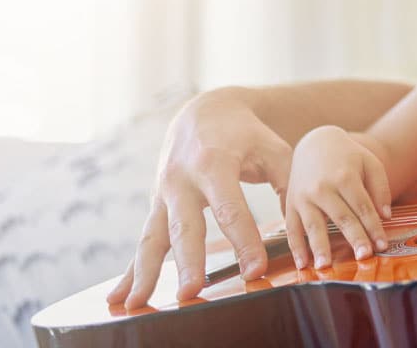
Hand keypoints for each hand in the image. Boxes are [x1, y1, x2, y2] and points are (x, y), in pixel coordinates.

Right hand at [107, 89, 294, 307]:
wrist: (203, 112)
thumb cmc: (246, 134)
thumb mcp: (273, 149)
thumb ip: (288, 186)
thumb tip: (297, 230)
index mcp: (214, 163)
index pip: (231, 210)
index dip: (244, 241)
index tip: (255, 270)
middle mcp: (181, 180)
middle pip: (185, 227)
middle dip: (188, 261)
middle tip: (192, 292)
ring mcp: (163, 194)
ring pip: (152, 237)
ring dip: (145, 273)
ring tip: (137, 304)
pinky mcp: (155, 205)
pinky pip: (142, 241)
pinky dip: (129, 271)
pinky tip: (118, 298)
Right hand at [284, 126, 391, 268]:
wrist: (315, 143)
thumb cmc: (348, 156)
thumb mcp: (370, 163)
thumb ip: (381, 188)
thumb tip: (386, 216)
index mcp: (345, 176)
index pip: (363, 207)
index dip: (373, 228)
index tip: (382, 245)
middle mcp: (322, 187)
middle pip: (342, 217)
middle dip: (354, 238)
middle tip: (364, 257)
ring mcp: (304, 197)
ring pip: (314, 225)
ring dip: (320, 247)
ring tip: (325, 267)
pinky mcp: (290, 204)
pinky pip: (292, 228)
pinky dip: (295, 248)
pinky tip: (303, 264)